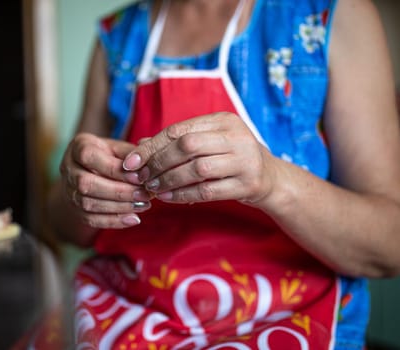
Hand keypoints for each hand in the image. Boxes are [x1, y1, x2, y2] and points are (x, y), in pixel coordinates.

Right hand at [60, 132, 151, 229]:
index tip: (139, 176)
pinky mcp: (75, 209)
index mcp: (78, 147)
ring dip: (119, 207)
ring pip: (88, 203)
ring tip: (143, 205)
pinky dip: (114, 221)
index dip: (115, 169)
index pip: (90, 157)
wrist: (90, 171)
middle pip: (86, 183)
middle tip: (144, 194)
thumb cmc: (109, 156)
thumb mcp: (119, 148)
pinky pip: (91, 219)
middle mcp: (68, 168)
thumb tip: (148, 166)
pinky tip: (133, 219)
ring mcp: (69, 191)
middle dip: (119, 191)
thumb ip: (131, 154)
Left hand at [122, 112, 276, 204]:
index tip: (131, 162)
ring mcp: (245, 160)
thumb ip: (176, 142)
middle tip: (142, 176)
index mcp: (223, 120)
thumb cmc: (229, 157)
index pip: (179, 130)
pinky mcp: (248, 184)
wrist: (269, 177)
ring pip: (197, 169)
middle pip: (187, 146)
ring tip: (152, 187)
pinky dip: (183, 194)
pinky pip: (208, 191)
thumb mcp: (207, 142)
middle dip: (158, 163)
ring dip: (169, 180)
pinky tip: (167, 197)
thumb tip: (140, 146)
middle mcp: (236, 136)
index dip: (151, 146)